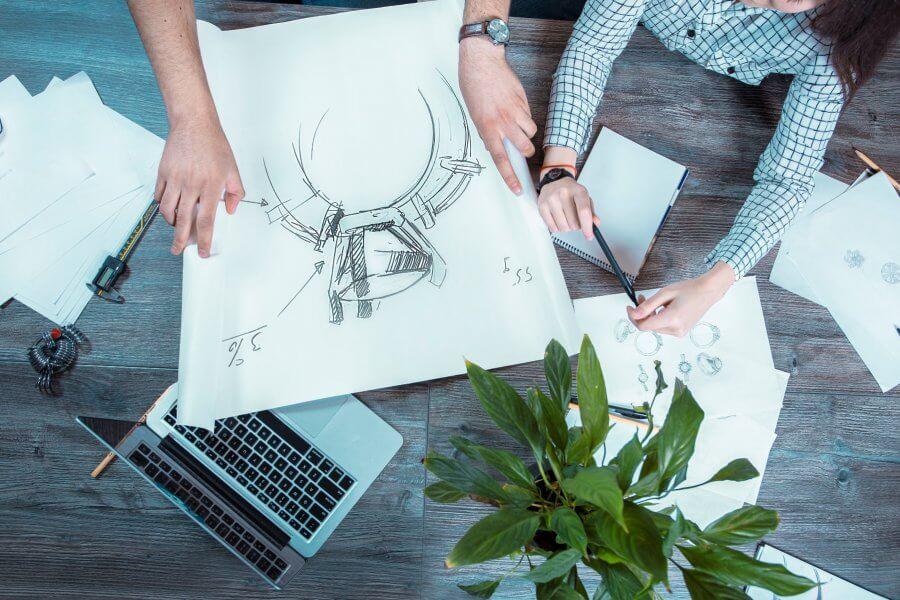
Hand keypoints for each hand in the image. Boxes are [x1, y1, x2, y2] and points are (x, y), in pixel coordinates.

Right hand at [155, 114, 243, 257]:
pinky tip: (169, 208)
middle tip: (178, 251)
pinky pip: (159, 195)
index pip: (206, 221)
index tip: (201, 251)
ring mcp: (175, 179)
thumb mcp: (232, 169)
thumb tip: (231, 211)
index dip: (203, 239)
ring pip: (168, 210)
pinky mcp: (163, 172)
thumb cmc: (214, 145)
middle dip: (181, 240)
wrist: (193, 123)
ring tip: (176, 227)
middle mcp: (191, 185)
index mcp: (210, 186)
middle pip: (184, 220)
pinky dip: (162, 206)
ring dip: (172, 223)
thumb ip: (236, 192)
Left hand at [458, 38, 536, 193]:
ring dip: (526, 132)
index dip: (510, 177)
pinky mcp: (523, 100)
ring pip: (530, 132)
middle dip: (526, 150)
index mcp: (487, 128)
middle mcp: (502, 122)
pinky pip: (529, 116)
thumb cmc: (474, 87)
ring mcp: (514, 111)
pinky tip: (516, 108)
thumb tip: (494, 146)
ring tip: (517, 124)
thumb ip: (486, 132)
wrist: (482, 62)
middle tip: (522, 147)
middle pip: (525, 147)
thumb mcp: (474, 114)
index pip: (501, 159)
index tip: (517, 188)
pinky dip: (525, 116)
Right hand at [537, 176, 593, 237]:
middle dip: (576, 226)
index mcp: (578, 190)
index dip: (587, 226)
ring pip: (563, 227)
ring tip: (565, 217)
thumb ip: (591, 212)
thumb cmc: (571, 191)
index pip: (583, 211)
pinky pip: (552, 227)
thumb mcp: (584, 198)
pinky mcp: (542, 206)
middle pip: (573, 223)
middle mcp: (564, 193)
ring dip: (566, 227)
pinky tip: (558, 218)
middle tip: (575, 219)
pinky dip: (557, 227)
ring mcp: (551, 199)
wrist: (555, 181)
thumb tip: (595, 224)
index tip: (589, 236)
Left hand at [626, 262, 735, 336]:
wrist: (708, 291)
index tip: (630, 307)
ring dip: (651, 316)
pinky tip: (664, 308)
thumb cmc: (689, 289)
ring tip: (656, 301)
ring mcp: (680, 332)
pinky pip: (664, 327)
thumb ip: (647, 306)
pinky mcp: (681, 332)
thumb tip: (633, 314)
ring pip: (656, 327)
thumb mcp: (665, 293)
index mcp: (672, 319)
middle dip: (642, 314)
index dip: (633, 317)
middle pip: (649, 327)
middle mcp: (676, 330)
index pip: (644, 326)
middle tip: (642, 298)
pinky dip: (659, 318)